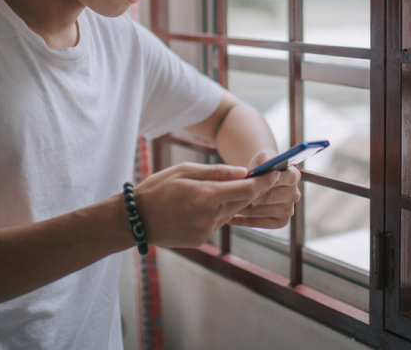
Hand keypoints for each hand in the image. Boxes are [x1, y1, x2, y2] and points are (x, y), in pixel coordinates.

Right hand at [132, 162, 279, 247]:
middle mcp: (210, 217)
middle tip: (256, 177)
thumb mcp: (185, 171)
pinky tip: (201, 205)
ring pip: (230, 213)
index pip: (246, 189)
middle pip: (241, 202)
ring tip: (218, 189)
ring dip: (231, 201)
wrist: (136, 220)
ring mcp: (206, 231)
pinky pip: (217, 223)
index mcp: (207, 196)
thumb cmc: (158, 189)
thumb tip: (242, 171)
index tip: (275, 174)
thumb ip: (216, 172)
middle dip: (249, 190)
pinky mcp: (201, 240)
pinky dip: (217, 213)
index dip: (263, 182)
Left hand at [229, 150, 300, 228]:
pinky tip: (229, 217)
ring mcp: (288, 210)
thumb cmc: (261, 167)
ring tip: (225, 204)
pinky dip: (242, 220)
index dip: (265, 179)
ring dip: (240, 207)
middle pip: (268, 197)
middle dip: (247, 194)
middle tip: (229, 194)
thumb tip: (268, 165)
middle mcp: (294, 194)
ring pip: (259, 210)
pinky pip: (257, 223)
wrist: (260, 180)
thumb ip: (267, 158)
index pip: (282, 178)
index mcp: (294, 176)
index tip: (250, 179)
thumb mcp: (263, 157)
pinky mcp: (280, 222)